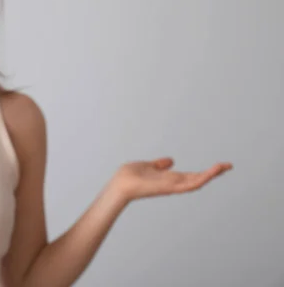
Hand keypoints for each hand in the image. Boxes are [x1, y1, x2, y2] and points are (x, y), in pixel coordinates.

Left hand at [111, 157, 232, 202]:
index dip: (204, 171)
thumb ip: (159, 165)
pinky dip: (202, 178)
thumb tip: (171, 160)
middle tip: (229, 165)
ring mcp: (173, 187)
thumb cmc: (128, 177)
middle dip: (213, 173)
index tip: (218, 166)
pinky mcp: (171, 188)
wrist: (119, 184)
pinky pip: (190, 184)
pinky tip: (212, 172)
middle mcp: (173, 184)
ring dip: (212, 174)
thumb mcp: (147, 166)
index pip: (191, 175)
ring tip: (225, 166)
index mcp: (169, 178)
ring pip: (197, 182)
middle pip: (198, 178)